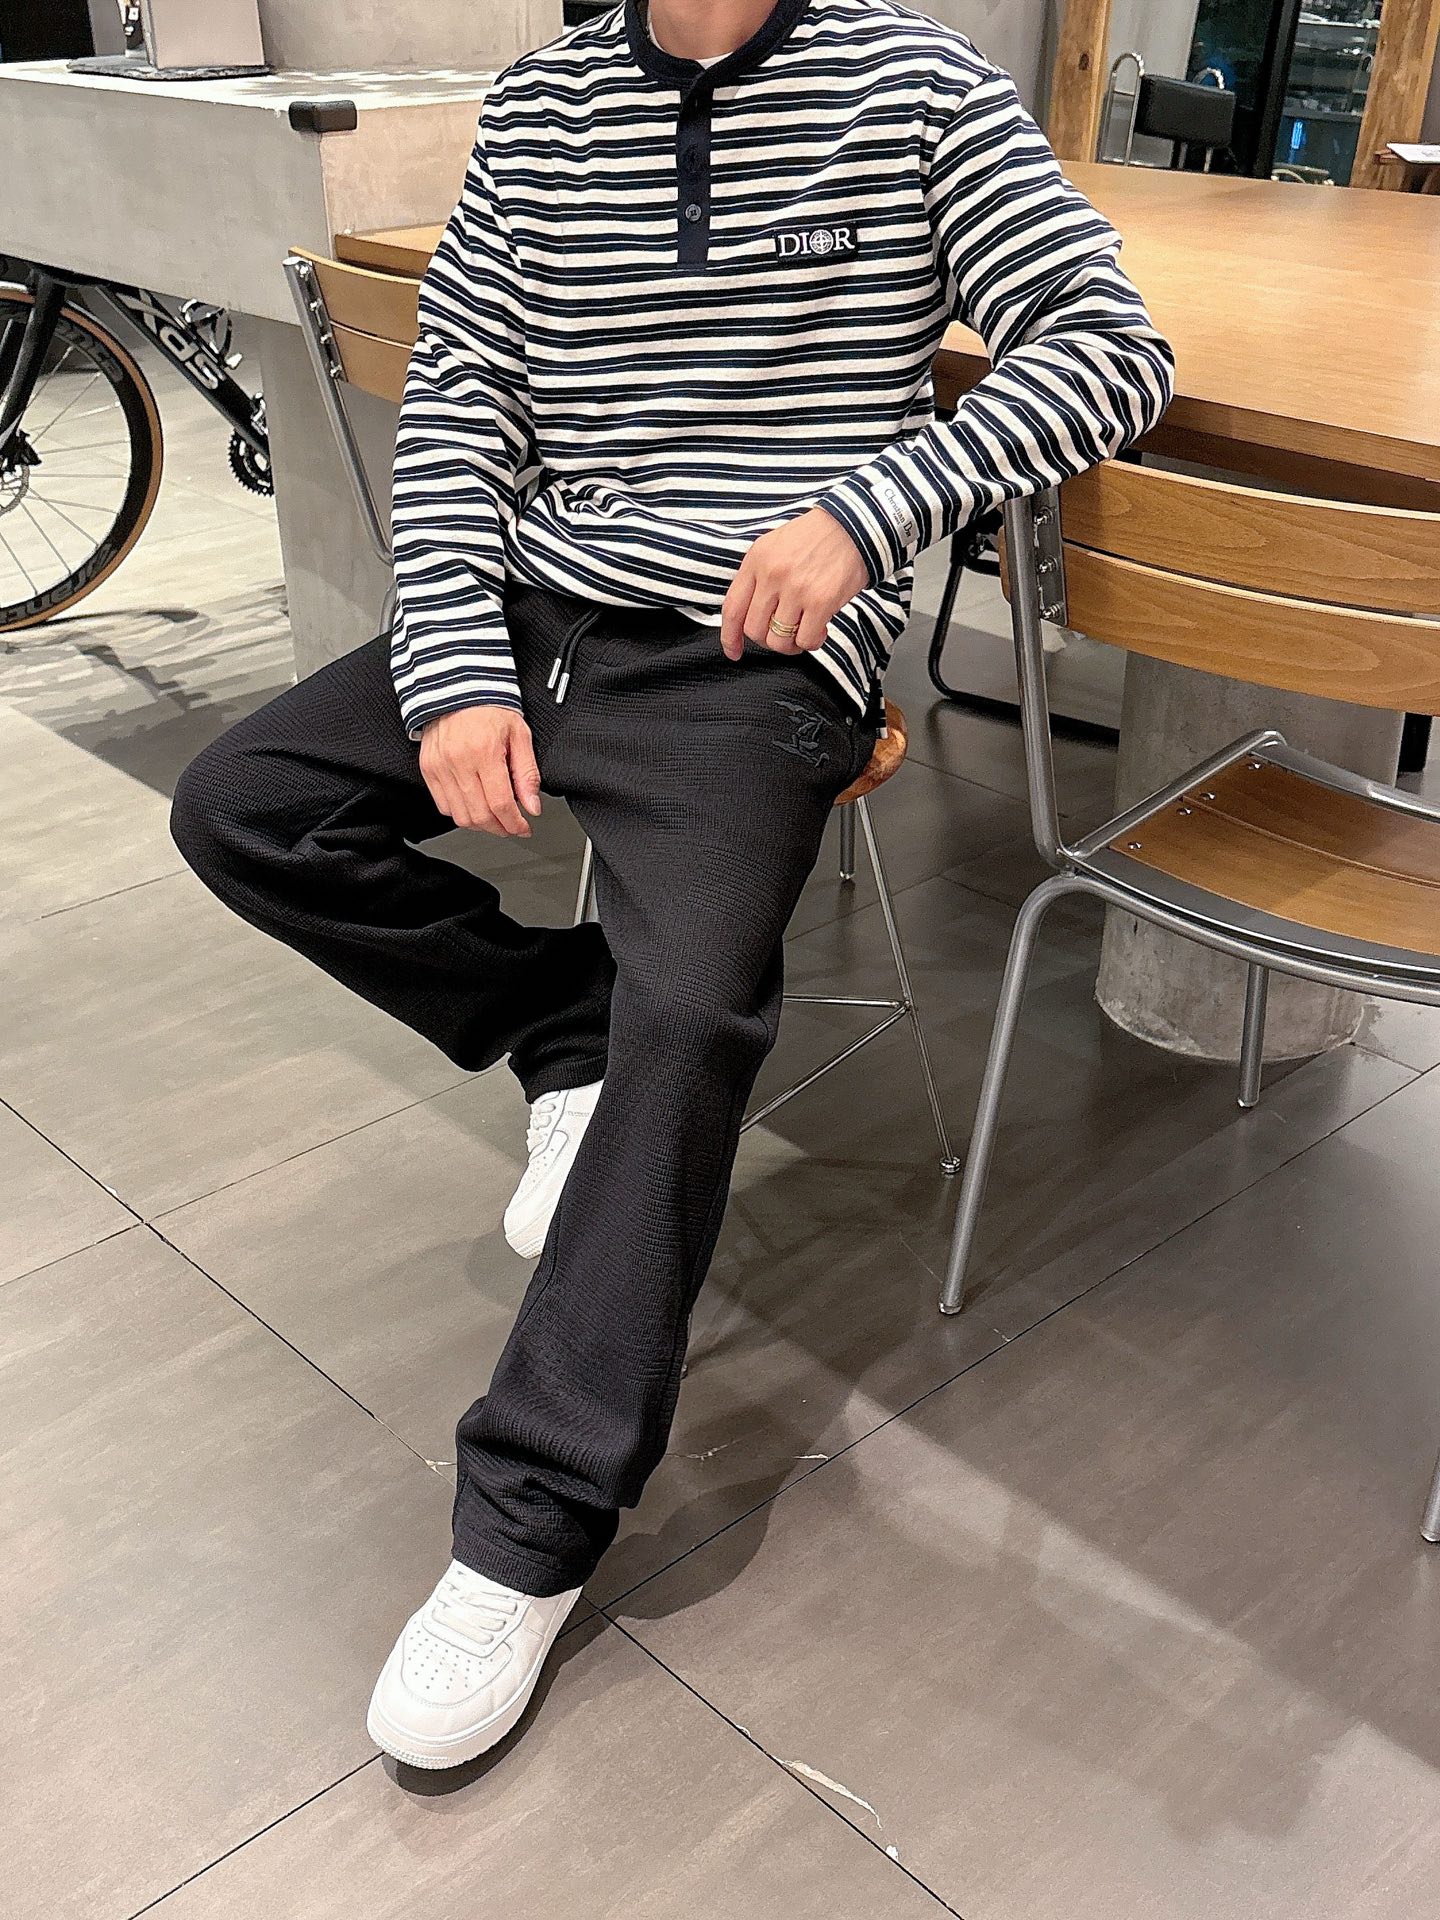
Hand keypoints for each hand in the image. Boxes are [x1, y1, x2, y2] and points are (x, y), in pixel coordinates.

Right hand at [419, 704, 540, 836]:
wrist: (458, 686)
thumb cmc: (490, 707)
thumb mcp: (520, 735)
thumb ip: (527, 774)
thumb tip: (532, 807)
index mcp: (484, 751)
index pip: (500, 804)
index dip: (515, 824)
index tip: (524, 828)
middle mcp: (458, 761)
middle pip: (479, 816)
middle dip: (499, 828)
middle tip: (511, 826)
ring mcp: (439, 766)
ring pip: (460, 816)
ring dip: (480, 824)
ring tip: (494, 818)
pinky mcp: (428, 769)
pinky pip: (443, 805)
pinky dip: (460, 812)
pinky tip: (474, 804)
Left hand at [720, 507, 868, 660]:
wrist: (854, 527)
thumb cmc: (816, 538)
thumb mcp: (775, 547)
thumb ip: (758, 577)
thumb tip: (748, 614)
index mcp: (756, 560)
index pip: (732, 609)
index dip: (730, 637)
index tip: (734, 651)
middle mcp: (772, 574)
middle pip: (754, 630)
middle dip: (767, 639)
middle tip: (783, 633)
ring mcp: (796, 589)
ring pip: (778, 641)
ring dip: (791, 644)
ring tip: (803, 631)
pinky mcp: (821, 601)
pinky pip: (806, 640)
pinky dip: (812, 642)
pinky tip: (821, 628)